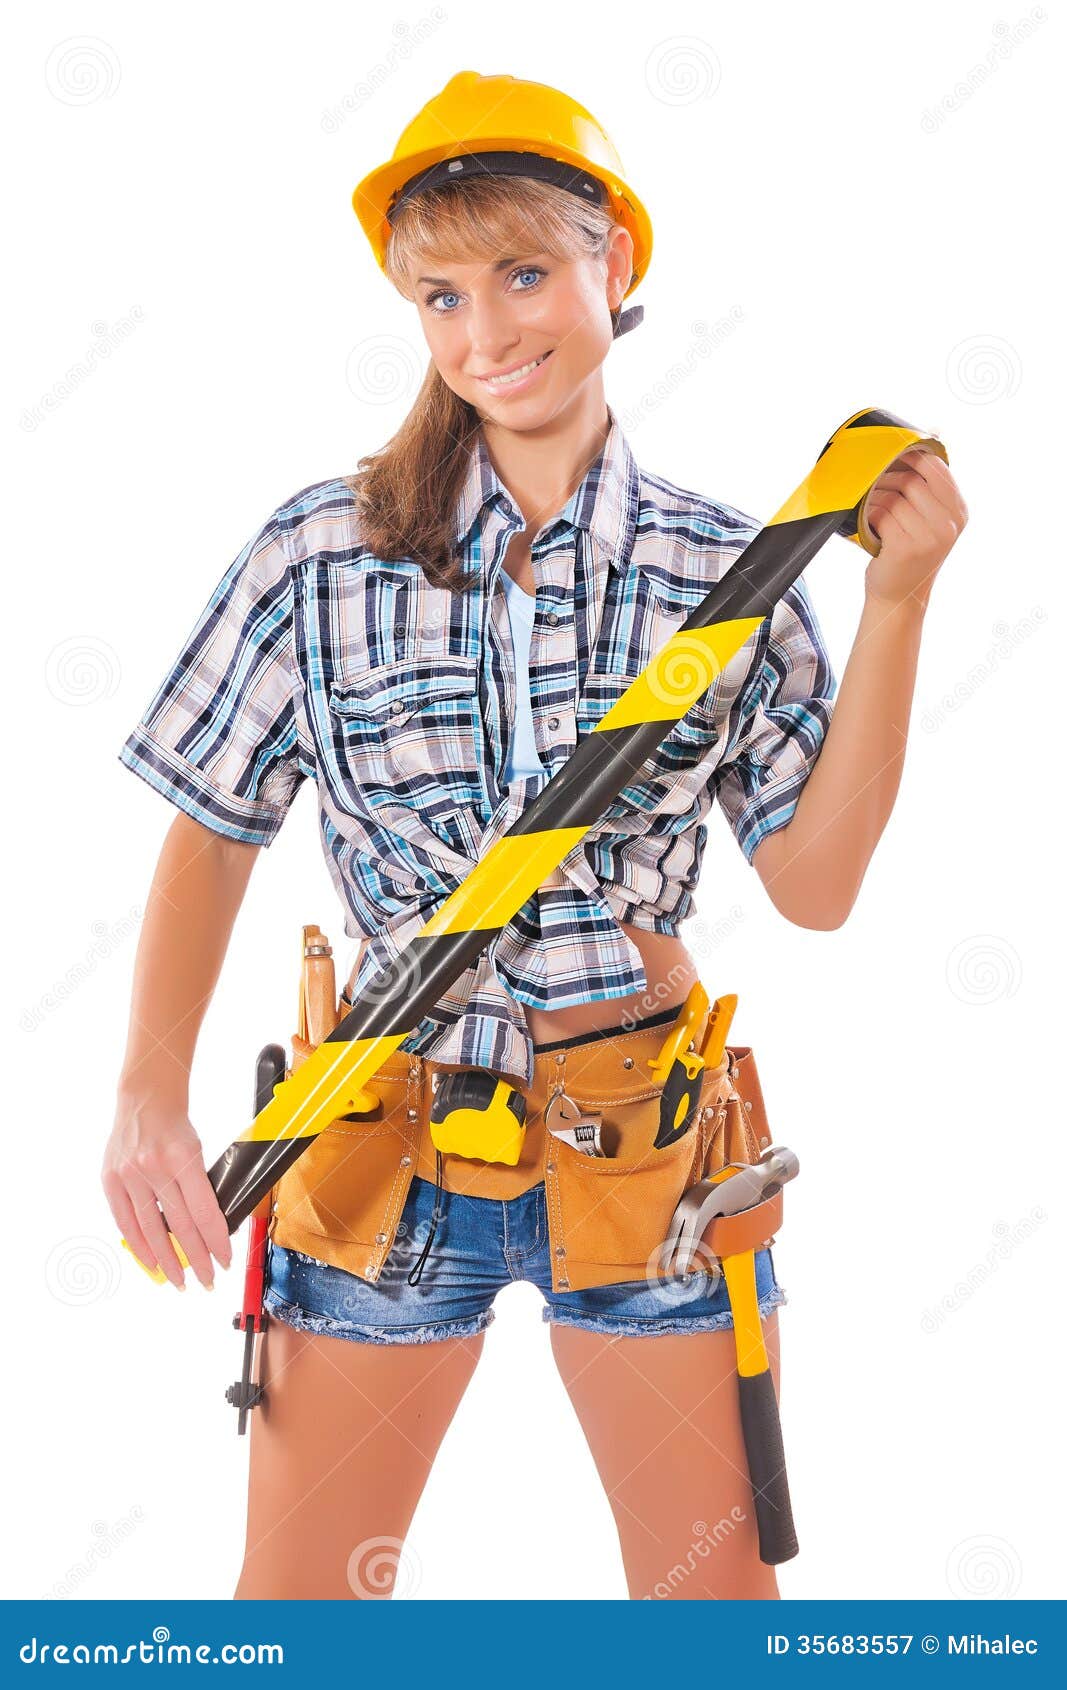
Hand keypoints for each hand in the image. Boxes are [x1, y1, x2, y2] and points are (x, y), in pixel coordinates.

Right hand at [102, 1093, 233, 1289]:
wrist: (145, 1100)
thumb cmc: (176, 1128)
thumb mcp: (198, 1151)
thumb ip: (201, 1187)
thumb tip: (211, 1229)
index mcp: (183, 1158)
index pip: (204, 1211)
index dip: (215, 1241)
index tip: (225, 1261)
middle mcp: (154, 1167)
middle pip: (179, 1225)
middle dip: (196, 1258)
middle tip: (207, 1280)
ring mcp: (129, 1174)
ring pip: (151, 1229)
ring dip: (167, 1260)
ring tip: (180, 1281)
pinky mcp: (110, 1179)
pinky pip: (125, 1221)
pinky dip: (139, 1245)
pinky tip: (152, 1263)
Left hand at [862, 446, 967, 612]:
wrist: (898, 596)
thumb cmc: (908, 550)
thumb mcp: (929, 517)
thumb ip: (930, 484)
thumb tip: (935, 429)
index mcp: (959, 511)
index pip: (937, 467)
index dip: (911, 456)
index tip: (892, 456)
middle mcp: (950, 524)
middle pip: (912, 480)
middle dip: (887, 477)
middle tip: (872, 482)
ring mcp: (930, 537)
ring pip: (895, 497)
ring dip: (875, 497)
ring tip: (869, 506)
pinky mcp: (907, 548)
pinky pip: (883, 516)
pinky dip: (869, 516)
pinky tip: (868, 525)